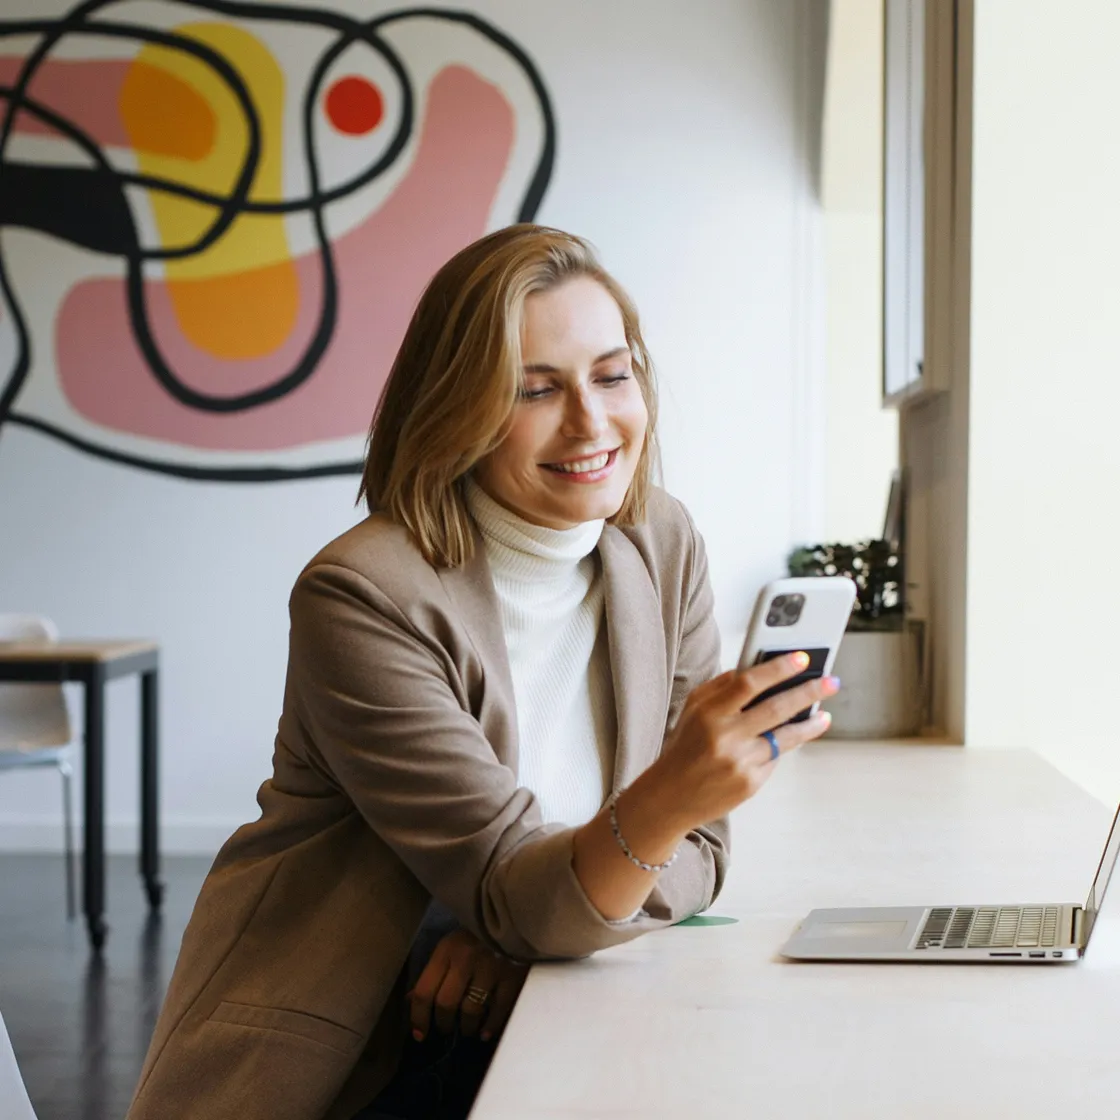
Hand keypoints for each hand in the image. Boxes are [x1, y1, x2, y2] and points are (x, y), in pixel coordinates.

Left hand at [408, 927, 528, 1043]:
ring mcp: (490, 968)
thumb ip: (433, 973)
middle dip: (443, 1023)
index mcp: (446, 950)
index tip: (420, 1034)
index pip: (424, 990)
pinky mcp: (512, 976)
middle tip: (446, 1028)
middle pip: (446, 1004)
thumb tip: (410, 1000)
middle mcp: (466, 959)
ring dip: (467, 1027)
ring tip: (467, 1029)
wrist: (512, 918)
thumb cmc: (476, 936)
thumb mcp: (450, 947)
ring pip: (471, 1011)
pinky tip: (485, 1033)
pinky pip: (498, 1010)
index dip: (419, 1017)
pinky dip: (490, 1026)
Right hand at [636, 652, 838, 833]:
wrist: (671, 796)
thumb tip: (756, 669)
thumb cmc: (686, 746)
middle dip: (808, 692)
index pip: (749, 683)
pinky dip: (783, 747)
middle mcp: (725, 736)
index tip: (802, 659)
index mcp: (708, 712)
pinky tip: (790, 739)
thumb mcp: (693, 709)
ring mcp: (740, 761)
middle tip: (831, 682)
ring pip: (785, 737)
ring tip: (823, 715)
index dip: (778, 669)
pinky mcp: (750, 783)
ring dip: (810, 724)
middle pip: (776, 708)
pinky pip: (775, 758)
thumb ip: (721, 687)